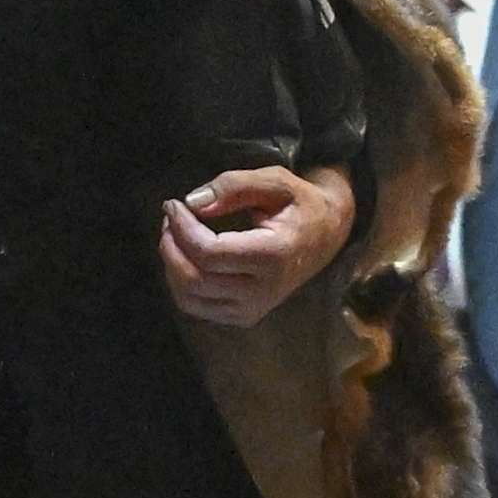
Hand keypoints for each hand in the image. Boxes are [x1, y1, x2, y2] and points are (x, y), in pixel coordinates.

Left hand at [160, 165, 353, 328]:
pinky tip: (187, 257)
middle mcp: (263, 290)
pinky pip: (197, 307)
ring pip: (190, 298)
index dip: (182, 229)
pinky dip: (181, 283)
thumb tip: (192, 202)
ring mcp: (254, 308)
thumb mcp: (275, 181)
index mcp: (274, 256)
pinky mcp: (245, 316)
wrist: (327, 235)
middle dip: (171, 246)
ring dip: (172, 265)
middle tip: (171, 218)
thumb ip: (234, 186)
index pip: (210, 253)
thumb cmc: (300, 204)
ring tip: (176, 235)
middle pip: (195, 279)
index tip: (173, 204)